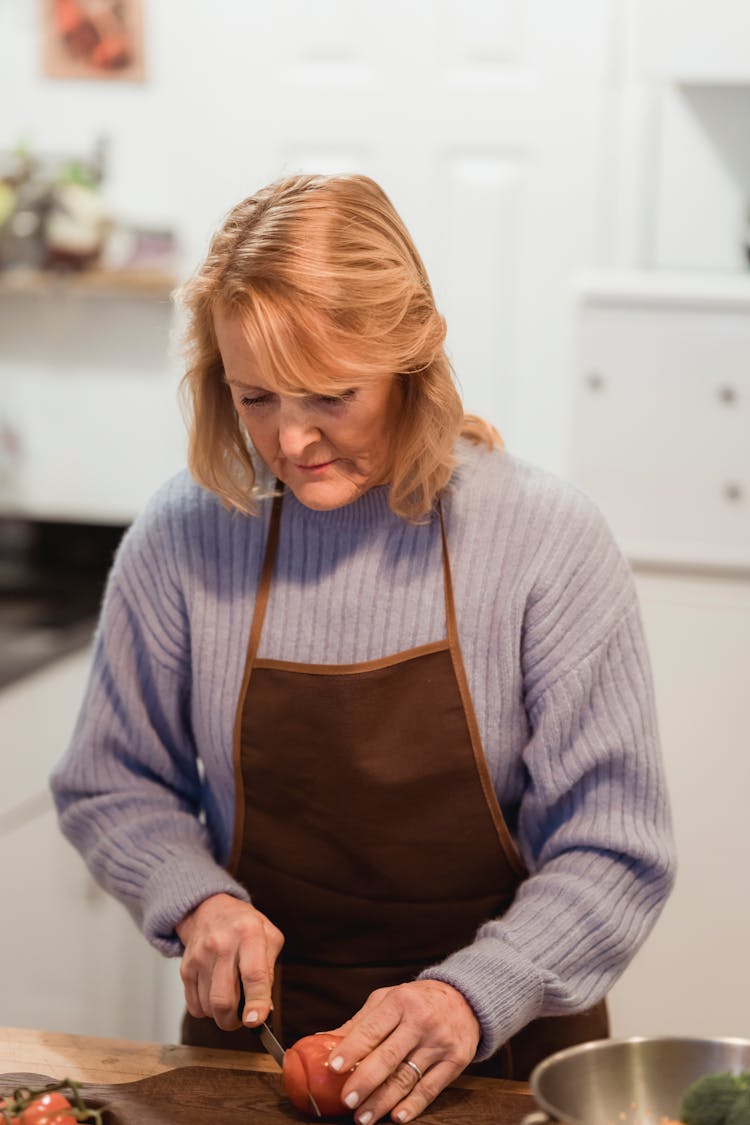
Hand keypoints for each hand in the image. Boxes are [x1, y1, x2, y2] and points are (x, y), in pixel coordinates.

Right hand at [176, 892, 283, 1030]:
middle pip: (224, 998)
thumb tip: (265, 1006)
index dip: (256, 1002)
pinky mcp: (186, 967)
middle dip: (234, 1020)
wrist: (210, 909)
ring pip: (208, 1006)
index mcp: (249, 934)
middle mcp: (222, 944)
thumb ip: (271, 969)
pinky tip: (214, 997)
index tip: (256, 1021)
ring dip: (221, 1016)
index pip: (254, 975)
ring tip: (230, 1004)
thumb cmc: (244, 925)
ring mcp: (200, 956)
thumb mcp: (269, 936)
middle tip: (243, 1019)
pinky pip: (194, 1005)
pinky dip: (206, 1011)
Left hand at [326, 980, 479, 1122]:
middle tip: (346, 1100)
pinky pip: (431, 1088)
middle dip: (365, 1080)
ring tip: (362, 1117)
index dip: (352, 1049)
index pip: (372, 1028)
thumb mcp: (389, 999)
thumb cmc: (417, 1000)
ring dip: (383, 1101)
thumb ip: (360, 1022)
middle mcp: (421, 1021)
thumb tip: (324, 1041)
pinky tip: (396, 1117)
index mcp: (401, 1001)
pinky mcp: (456, 1061)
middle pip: (389, 1056)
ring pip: (407, 1077)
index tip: (334, 1067)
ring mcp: (440, 1043)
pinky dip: (413, 1105)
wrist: (466, 1000)